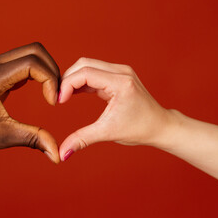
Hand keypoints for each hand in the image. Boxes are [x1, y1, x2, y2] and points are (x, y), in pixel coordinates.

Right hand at [58, 58, 172, 160]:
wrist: (159, 126)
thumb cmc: (139, 128)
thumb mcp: (108, 133)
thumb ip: (82, 139)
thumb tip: (62, 154)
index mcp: (120, 82)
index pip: (85, 73)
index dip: (67, 84)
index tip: (58, 101)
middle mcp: (120, 72)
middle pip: (84, 64)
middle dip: (67, 78)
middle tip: (57, 97)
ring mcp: (119, 72)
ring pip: (87, 65)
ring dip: (73, 79)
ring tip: (63, 96)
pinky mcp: (117, 76)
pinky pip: (94, 72)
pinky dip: (81, 81)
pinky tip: (73, 94)